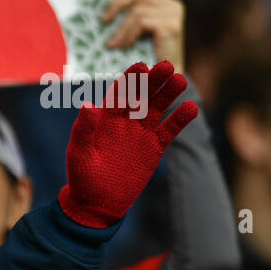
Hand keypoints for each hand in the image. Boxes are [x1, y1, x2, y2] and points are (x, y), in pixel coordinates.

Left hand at [58, 60, 197, 227]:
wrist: (97, 203)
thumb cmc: (82, 177)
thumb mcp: (79, 153)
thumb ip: (83, 130)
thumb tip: (87, 104)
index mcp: (104, 119)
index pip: (119, 95)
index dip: (130, 80)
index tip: (140, 65)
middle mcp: (124, 122)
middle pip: (141, 96)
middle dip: (153, 81)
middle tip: (167, 65)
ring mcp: (141, 133)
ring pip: (157, 108)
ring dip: (168, 94)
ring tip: (180, 79)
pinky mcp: (154, 148)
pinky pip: (169, 131)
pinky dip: (180, 120)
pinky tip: (191, 108)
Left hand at [103, 0, 185, 69]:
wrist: (166, 76)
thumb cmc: (148, 54)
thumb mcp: (138, 30)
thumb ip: (130, 15)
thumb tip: (105, 11)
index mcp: (163, 1)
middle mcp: (171, 4)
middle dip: (116, 6)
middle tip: (103, 21)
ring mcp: (173, 13)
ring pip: (137, 11)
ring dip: (121, 29)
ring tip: (113, 45)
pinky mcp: (171, 25)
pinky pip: (141, 22)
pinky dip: (128, 35)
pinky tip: (124, 47)